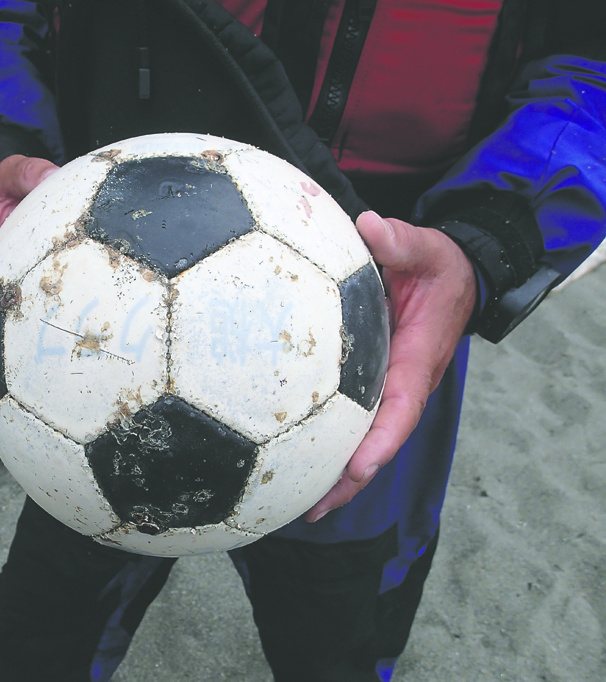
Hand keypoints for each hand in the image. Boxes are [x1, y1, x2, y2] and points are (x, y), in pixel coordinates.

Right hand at [0, 155, 58, 364]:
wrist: (33, 194)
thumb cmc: (19, 185)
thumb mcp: (17, 173)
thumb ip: (27, 171)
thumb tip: (47, 177)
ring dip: (0, 364)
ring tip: (23, 389)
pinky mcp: (22, 303)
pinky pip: (17, 333)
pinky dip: (25, 354)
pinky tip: (48, 372)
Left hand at [304, 210, 476, 521]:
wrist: (454, 280)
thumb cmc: (439, 268)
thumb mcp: (429, 249)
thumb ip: (403, 241)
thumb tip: (371, 227)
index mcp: (417, 360)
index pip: (401, 407)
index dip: (382, 440)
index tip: (358, 466)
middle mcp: (402, 385)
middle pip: (377, 442)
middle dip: (350, 478)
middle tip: (313, 506)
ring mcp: (386, 390)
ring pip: (361, 440)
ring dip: (334, 474)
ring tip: (297, 505)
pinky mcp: (370, 387)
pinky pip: (349, 422)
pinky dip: (326, 444)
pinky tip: (289, 460)